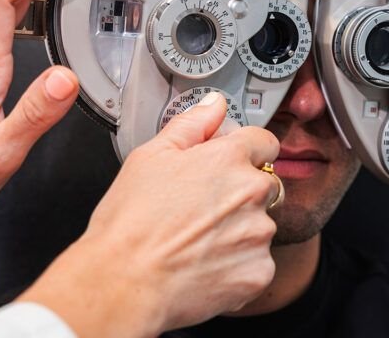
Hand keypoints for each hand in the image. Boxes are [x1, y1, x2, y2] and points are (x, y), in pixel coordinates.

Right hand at [20, 94, 280, 337]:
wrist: (123, 284)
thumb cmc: (130, 223)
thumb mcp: (150, 157)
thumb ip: (191, 125)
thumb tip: (214, 104)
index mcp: (229, 159)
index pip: (265, 142)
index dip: (245, 153)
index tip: (228, 167)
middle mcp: (251, 193)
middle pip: (265, 185)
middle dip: (242, 194)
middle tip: (203, 211)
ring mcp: (258, 234)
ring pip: (261, 226)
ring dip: (241, 232)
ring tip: (198, 243)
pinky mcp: (258, 272)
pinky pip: (258, 264)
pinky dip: (238, 267)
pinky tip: (206, 267)